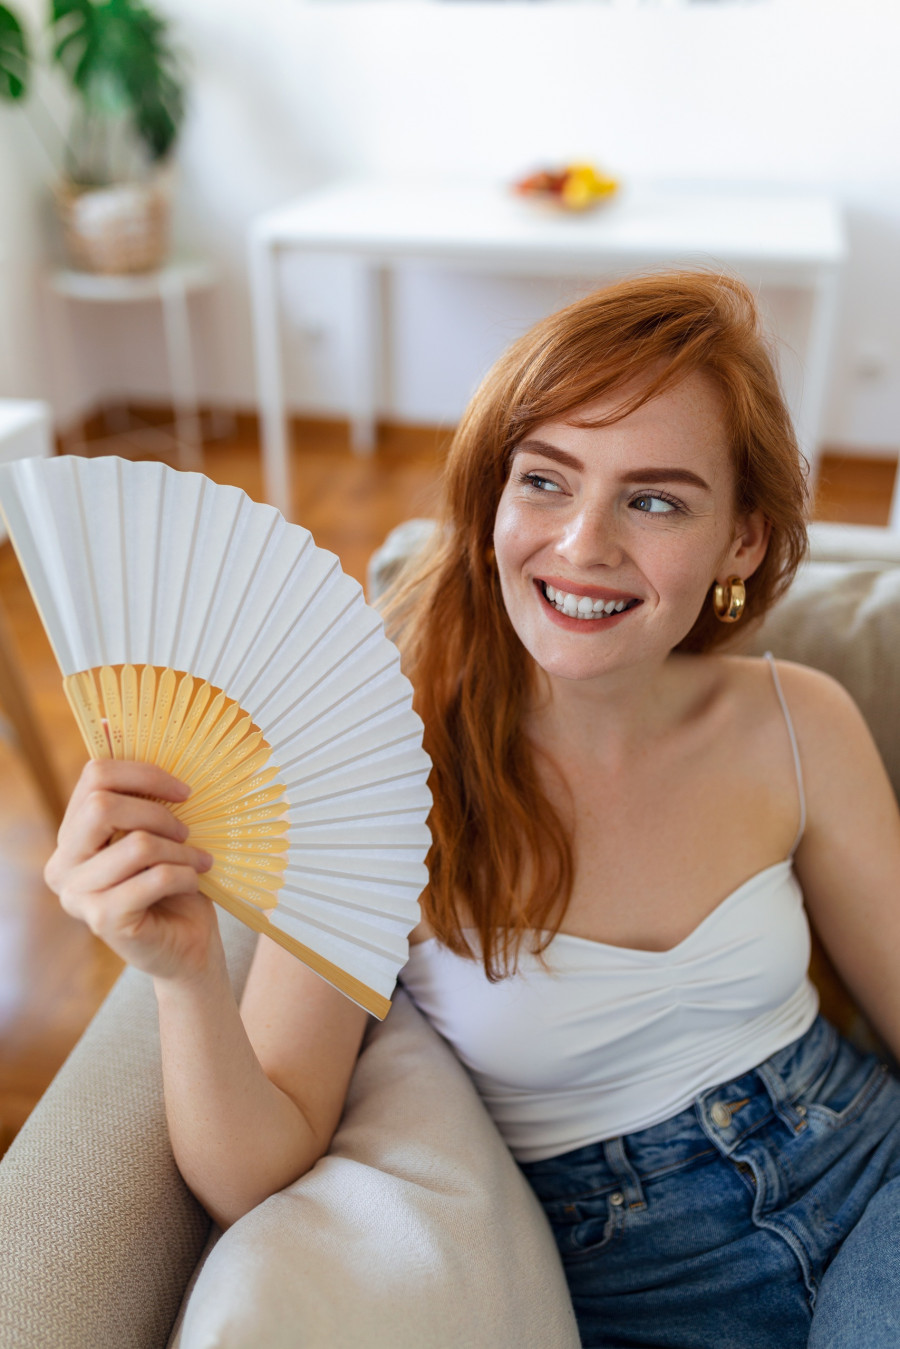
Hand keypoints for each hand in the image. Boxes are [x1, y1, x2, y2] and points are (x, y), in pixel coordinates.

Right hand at [44, 759, 218, 982]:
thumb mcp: (157, 833)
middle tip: (187, 832)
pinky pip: (154, 878)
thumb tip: (120, 724)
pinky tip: (193, 883)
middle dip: (158, 813)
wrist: (186, 944)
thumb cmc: (173, 883)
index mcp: (71, 834)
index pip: (94, 776)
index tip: (183, 791)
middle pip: (102, 806)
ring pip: (137, 844)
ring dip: (182, 851)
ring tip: (200, 861)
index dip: (144, 773)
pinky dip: (185, 875)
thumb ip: (140, 794)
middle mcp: (62, 864)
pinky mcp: (103, 920)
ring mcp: (77, 895)